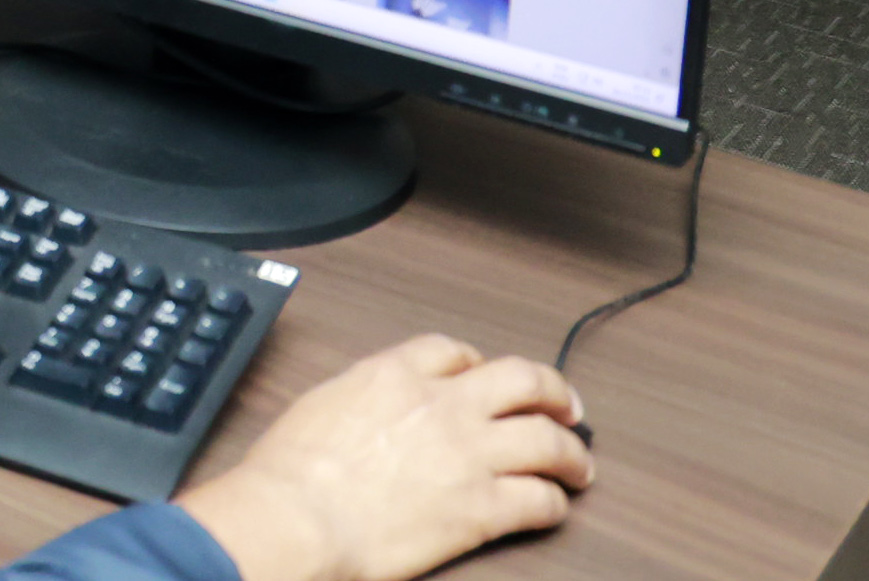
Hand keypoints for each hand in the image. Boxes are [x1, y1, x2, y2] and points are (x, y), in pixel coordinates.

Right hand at [171, 335, 591, 580]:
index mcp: (396, 373)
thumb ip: (360, 397)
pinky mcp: (482, 508)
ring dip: (570, 451)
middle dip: (552, 390)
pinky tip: (554, 509)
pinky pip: (539, 500)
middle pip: (522, 380)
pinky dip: (553, 504)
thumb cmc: (290, 472)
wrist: (298, 516)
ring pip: (547, 438)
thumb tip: (367, 408)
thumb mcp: (321, 404)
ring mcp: (469, 455)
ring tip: (578, 465)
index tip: (487, 377)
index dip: (480, 364)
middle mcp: (444, 405)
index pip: (456, 352)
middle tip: (566, 406)